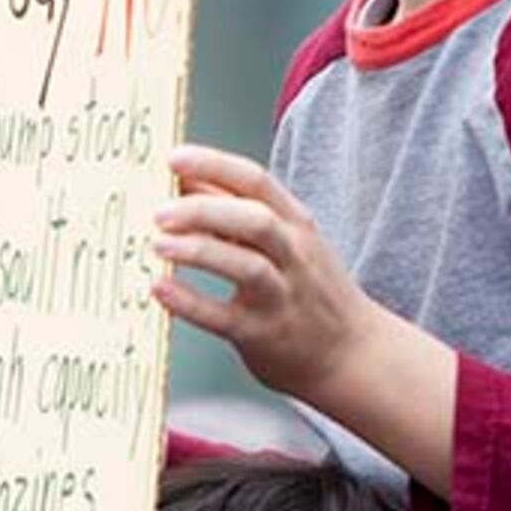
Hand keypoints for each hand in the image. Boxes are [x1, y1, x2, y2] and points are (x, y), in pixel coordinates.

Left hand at [152, 146, 394, 413]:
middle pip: (254, 220)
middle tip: (160, 211)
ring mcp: (280, 296)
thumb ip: (237, 209)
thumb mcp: (288, 240)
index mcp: (297, 223)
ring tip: (159, 244)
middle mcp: (294, 255)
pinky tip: (161, 290)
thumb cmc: (309, 289)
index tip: (174, 158)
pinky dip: (190, 302)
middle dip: (204, 210)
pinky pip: (223, 317)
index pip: (256, 182)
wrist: (352, 352)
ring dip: (199, 251)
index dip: (214, 165)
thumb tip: (186, 180)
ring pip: (245, 266)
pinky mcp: (262, 334)